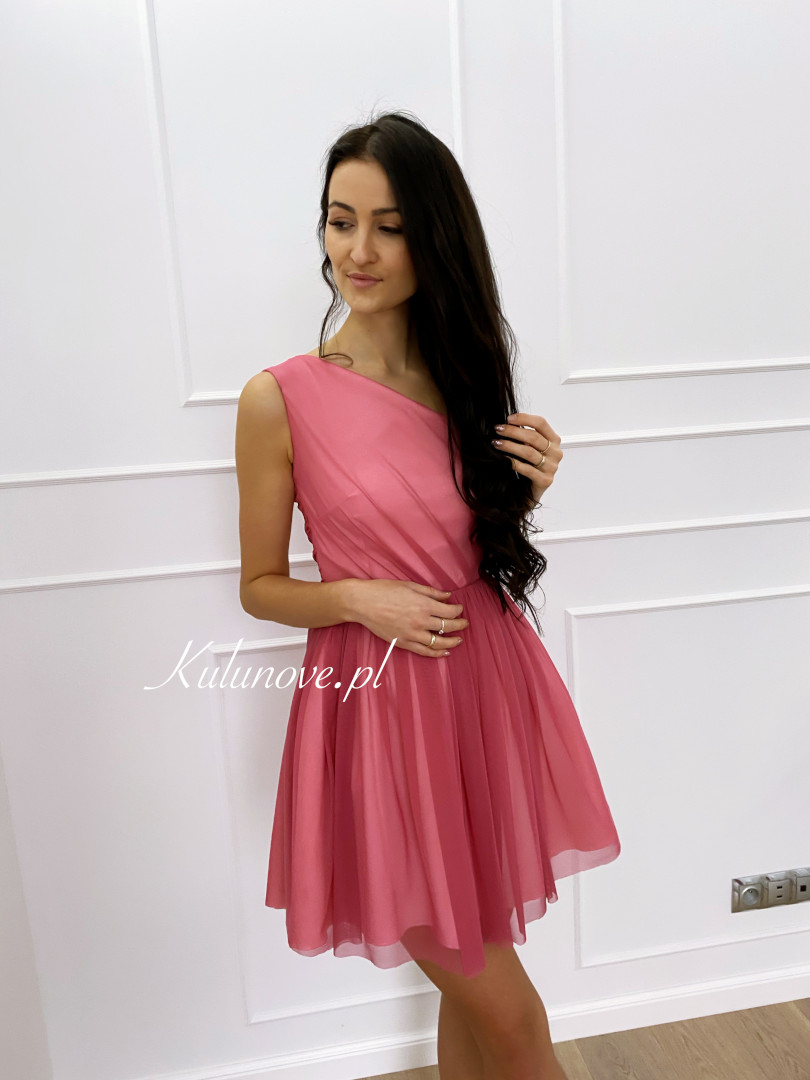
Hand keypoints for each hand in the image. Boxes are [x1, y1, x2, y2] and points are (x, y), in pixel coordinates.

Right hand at [346, 579, 468, 657]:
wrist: (362, 602)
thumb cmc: (384, 590)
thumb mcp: (410, 585)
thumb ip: (431, 592)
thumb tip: (447, 596)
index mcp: (424, 604)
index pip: (450, 611)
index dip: (458, 610)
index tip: (459, 609)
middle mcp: (421, 621)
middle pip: (448, 626)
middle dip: (460, 625)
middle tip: (464, 623)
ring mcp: (412, 634)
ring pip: (439, 642)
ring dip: (452, 642)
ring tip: (459, 640)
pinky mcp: (403, 642)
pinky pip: (424, 651)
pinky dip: (436, 653)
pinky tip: (444, 652)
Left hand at [492, 412, 562, 505]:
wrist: (529, 492)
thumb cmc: (529, 466)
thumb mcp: (530, 447)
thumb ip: (524, 435)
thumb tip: (506, 423)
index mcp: (554, 441)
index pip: (541, 423)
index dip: (524, 418)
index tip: (508, 419)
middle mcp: (555, 453)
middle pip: (533, 437)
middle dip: (512, 431)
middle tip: (498, 430)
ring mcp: (551, 467)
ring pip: (529, 452)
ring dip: (510, 446)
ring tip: (496, 443)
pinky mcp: (545, 481)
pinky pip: (527, 469)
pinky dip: (513, 462)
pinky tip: (503, 459)